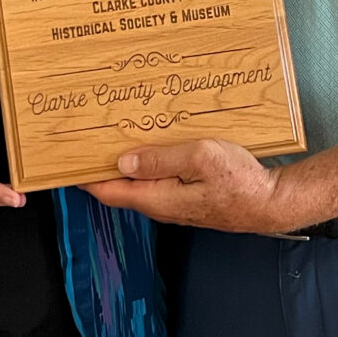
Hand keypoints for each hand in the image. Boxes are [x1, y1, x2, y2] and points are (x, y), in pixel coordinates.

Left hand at [82, 138, 278, 232]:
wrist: (270, 201)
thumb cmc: (240, 181)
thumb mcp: (199, 158)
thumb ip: (161, 159)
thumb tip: (124, 162)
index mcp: (159, 197)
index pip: (109, 191)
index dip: (85, 177)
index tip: (68, 160)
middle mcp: (161, 203)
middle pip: (120, 186)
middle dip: (101, 164)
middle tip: (86, 138)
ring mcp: (174, 201)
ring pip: (139, 181)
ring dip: (124, 161)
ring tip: (111, 134)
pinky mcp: (186, 195)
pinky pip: (157, 178)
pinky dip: (146, 162)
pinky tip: (148, 143)